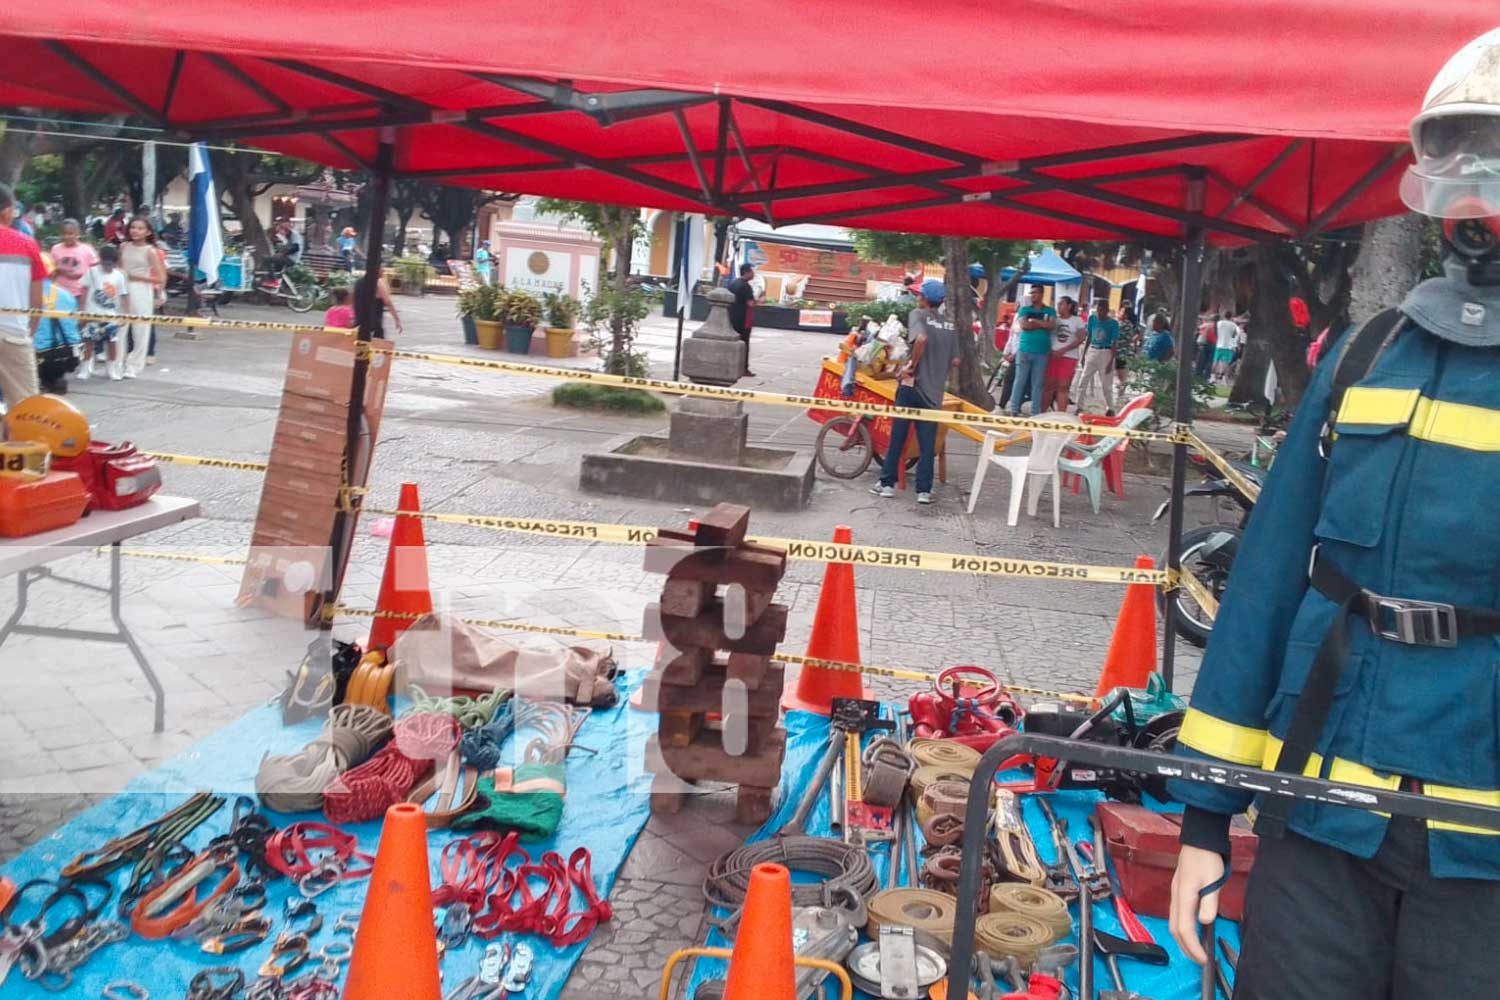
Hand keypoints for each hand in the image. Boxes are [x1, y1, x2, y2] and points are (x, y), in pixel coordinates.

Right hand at [1170, 845, 1224, 964]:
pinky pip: (1177, 915)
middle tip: (1200, 960)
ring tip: (1196, 949)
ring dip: (1183, 939)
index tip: (1203, 959)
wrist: (1199, 840)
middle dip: (1186, 947)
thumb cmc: (1207, 859)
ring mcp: (1175, 894)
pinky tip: (1192, 930)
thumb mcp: (1213, 881)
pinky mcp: (1178, 891)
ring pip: (1174, 923)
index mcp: (1183, 896)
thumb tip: (1204, 922)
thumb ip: (1209, 902)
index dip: (1193, 946)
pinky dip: (1183, 929)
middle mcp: (1175, 897)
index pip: (1184, 929)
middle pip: (1175, 929)